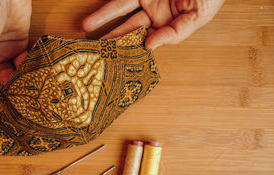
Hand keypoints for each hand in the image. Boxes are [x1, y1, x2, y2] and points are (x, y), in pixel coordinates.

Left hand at [83, 0, 223, 49]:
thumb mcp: (198, 17)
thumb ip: (176, 33)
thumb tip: (150, 46)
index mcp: (167, 26)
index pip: (144, 41)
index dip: (128, 49)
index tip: (113, 58)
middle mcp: (153, 14)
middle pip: (127, 28)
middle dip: (110, 37)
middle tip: (93, 48)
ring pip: (120, 9)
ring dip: (102, 18)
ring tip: (86, 27)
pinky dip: (109, 6)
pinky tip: (96, 14)